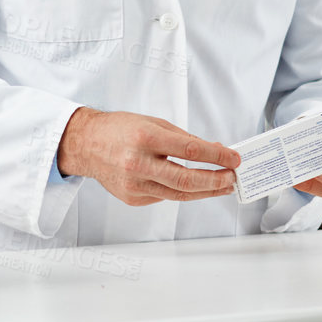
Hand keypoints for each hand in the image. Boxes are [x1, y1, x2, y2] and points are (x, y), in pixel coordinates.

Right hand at [56, 107, 240, 206]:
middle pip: (186, 180)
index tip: (234, 158)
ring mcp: (134, 184)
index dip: (217, 156)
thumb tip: (216, 150)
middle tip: (232, 178)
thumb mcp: (155, 123)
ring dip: (205, 191)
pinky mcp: (132, 198)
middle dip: (215, 180)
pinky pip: (163, 197)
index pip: (190, 150)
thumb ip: (185, 139)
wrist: (87, 145)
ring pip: (178, 194)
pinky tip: (190, 186)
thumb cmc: (121, 130)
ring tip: (222, 187)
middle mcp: (138, 163)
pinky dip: (180, 191)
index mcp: (146, 137)